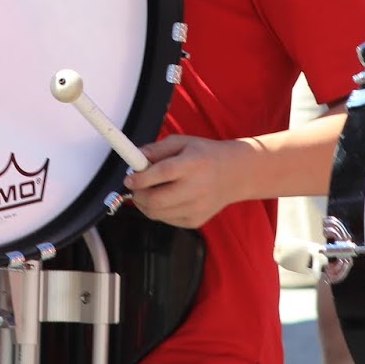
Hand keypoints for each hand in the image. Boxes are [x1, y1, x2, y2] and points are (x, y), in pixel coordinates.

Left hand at [124, 135, 249, 228]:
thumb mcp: (183, 142)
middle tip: (135, 187)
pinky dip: (158, 210)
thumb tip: (135, 157)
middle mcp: (196, 188)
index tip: (129, 178)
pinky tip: (165, 198)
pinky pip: (166, 219)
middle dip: (138, 195)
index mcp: (193, 164)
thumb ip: (157, 149)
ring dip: (144, 204)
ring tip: (148, 191)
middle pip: (157, 200)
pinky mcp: (195, 221)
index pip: (163, 173)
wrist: (235, 175)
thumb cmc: (205, 155)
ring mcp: (197, 208)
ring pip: (157, 213)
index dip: (141, 178)